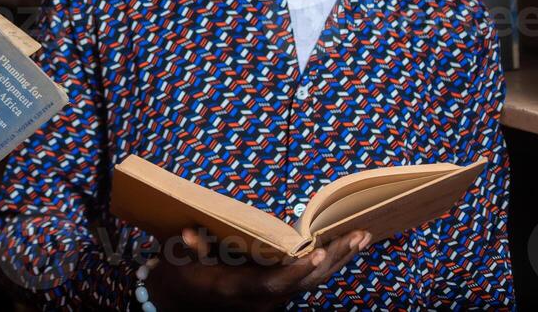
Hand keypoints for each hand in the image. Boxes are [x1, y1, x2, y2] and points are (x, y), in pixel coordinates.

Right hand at [147, 227, 370, 311]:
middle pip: (304, 284)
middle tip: (359, 236)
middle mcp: (259, 301)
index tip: (316, 254)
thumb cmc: (179, 276)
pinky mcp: (275, 296)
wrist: (178, 303)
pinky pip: (306, 282)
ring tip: (360, 238)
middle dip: (333, 260)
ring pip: (310, 284)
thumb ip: (189, 249)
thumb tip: (190, 235)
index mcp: (235, 289)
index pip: (272, 284)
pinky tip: (341, 249)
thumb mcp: (177, 260)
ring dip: (336, 261)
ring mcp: (270, 302)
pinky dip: (326, 265)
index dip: (295, 271)